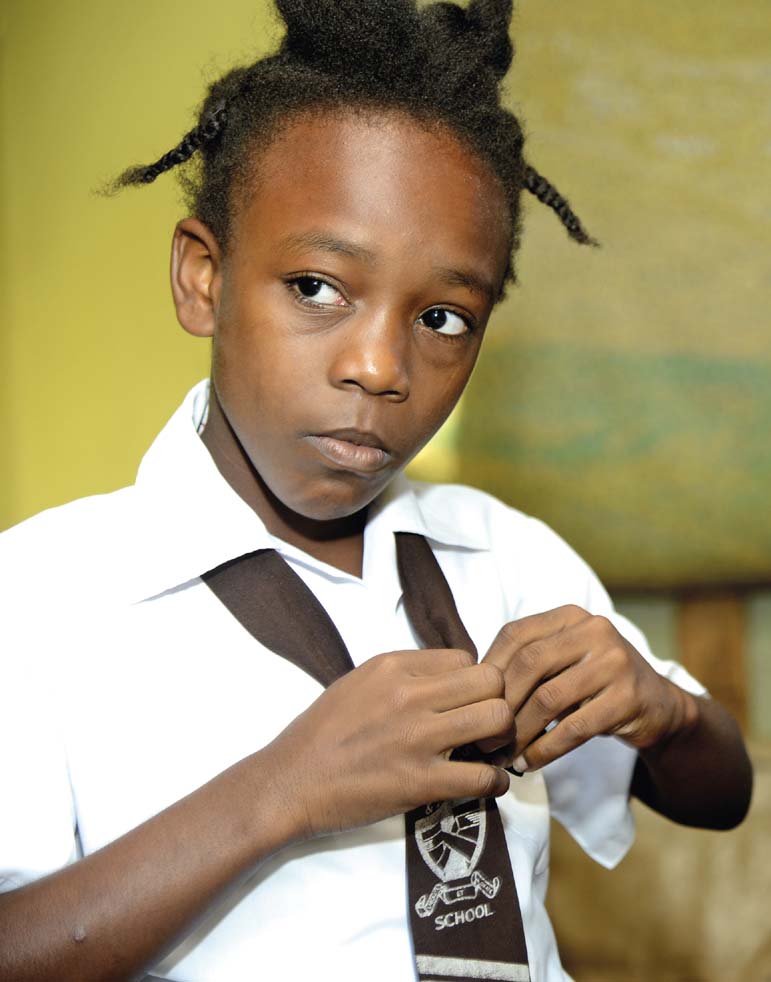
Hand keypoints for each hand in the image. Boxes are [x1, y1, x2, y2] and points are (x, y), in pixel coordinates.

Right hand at [267, 649, 513, 839]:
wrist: (289, 782)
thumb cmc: (320, 733)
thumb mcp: (358, 681)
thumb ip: (402, 675)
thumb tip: (446, 678)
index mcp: (392, 666)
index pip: (464, 657)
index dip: (472, 681)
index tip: (464, 703)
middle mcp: (409, 694)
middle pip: (491, 680)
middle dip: (497, 701)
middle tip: (486, 725)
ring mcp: (417, 738)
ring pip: (496, 718)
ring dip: (501, 737)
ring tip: (488, 751)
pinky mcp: (420, 782)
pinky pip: (484, 776)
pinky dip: (496, 782)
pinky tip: (487, 784)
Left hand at [477, 605, 695, 771]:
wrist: (658, 706)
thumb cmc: (594, 684)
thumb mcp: (562, 661)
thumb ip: (526, 663)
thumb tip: (470, 690)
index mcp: (570, 616)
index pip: (516, 634)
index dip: (489, 669)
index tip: (473, 701)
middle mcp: (594, 630)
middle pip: (529, 664)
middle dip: (502, 704)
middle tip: (484, 736)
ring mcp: (614, 662)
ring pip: (549, 698)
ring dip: (520, 732)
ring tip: (504, 755)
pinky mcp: (627, 698)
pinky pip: (574, 728)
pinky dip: (546, 749)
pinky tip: (530, 763)